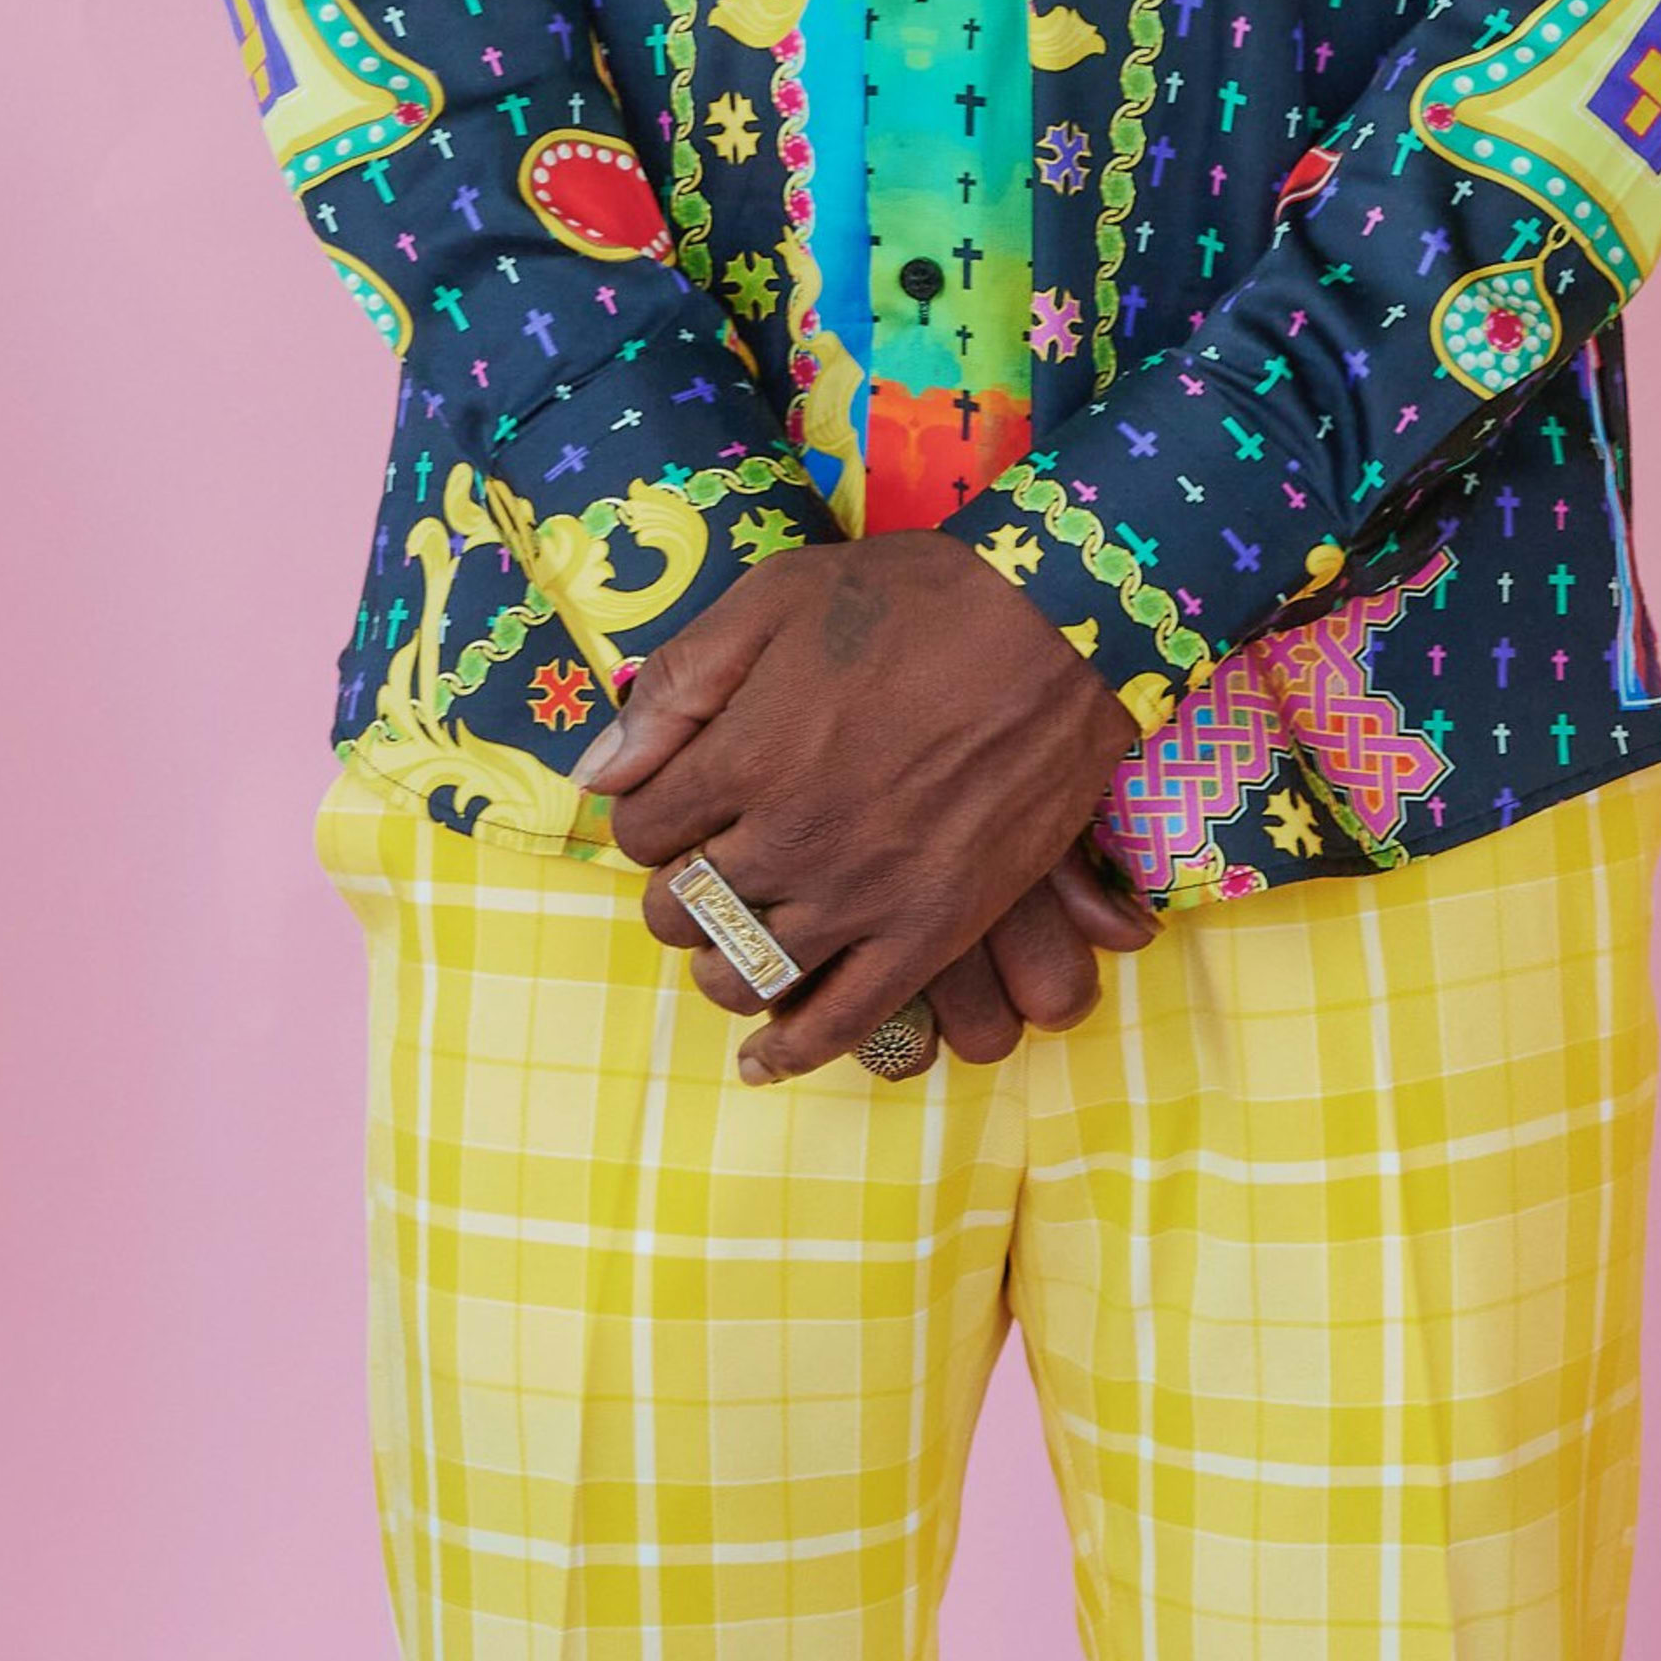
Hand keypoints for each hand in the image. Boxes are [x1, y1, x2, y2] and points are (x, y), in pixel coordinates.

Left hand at [593, 542, 1141, 1080]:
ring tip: (735, 933)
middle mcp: (793, 840)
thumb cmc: (918, 601)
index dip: (645, 815)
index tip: (673, 800)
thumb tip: (599, 773)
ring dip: (717, 960)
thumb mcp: (776, 596)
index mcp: (746, 757)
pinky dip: (792, 1051)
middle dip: (673, 887)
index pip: (639, 829)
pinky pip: (843, 1020)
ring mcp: (864, 895)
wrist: (1062, 630)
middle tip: (704, 860)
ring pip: (742, 972)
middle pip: (679, 907)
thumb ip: (679, 686)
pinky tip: (761, 1064)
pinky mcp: (932, 929)